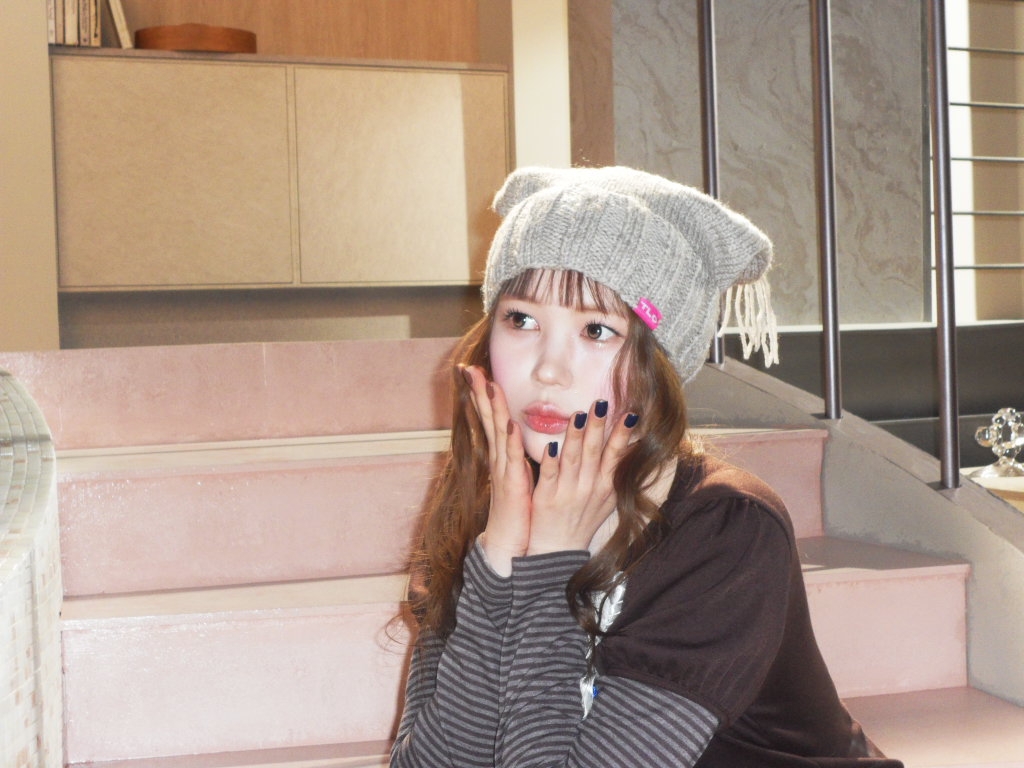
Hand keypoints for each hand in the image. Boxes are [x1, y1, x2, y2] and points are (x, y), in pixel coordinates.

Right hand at [461, 365, 532, 574]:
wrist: (510, 541)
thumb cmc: (518, 509)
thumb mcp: (520, 474)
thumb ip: (520, 453)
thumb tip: (525, 433)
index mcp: (501, 454)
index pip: (490, 416)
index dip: (483, 394)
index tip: (475, 370)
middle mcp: (498, 457)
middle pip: (487, 417)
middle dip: (479, 392)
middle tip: (469, 367)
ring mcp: (503, 469)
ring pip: (496, 431)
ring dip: (493, 408)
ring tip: (489, 384)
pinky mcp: (512, 484)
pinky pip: (511, 457)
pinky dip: (509, 439)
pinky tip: (508, 423)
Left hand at [527, 401, 635, 555]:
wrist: (558, 552)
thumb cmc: (582, 521)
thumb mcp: (607, 499)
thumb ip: (616, 472)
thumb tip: (630, 446)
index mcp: (605, 486)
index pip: (616, 455)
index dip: (622, 435)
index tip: (630, 413)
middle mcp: (588, 488)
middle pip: (594, 452)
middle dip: (598, 427)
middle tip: (601, 403)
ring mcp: (567, 493)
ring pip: (572, 458)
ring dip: (575, 436)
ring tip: (578, 415)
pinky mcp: (545, 498)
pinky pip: (549, 475)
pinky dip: (550, 461)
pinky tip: (551, 446)